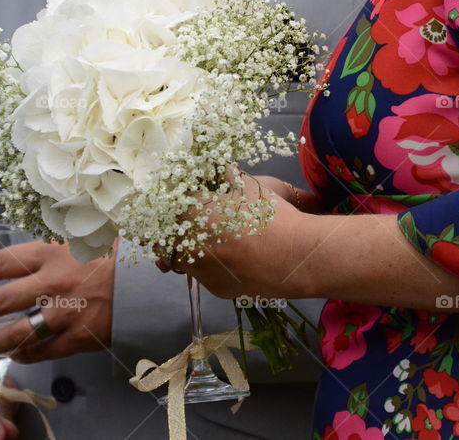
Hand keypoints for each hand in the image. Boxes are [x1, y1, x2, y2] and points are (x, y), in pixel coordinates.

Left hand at [0, 240, 113, 362]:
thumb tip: (29, 244)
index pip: (1, 263)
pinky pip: (44, 350)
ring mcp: (65, 312)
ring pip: (17, 332)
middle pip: (0, 301)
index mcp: (52, 253)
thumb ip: (54, 242)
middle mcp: (53, 282)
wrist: (151, 279)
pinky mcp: (79, 336)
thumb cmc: (116, 254)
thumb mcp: (83, 236)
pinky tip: (17, 355)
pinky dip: (26, 354)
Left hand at [166, 174, 316, 300]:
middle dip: (173, 234)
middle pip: (164, 241)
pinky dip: (211, 269)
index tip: (179, 207)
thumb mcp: (250, 188)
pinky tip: (232, 262)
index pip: (165, 210)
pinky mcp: (214, 290)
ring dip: (190, 253)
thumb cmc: (270, 215)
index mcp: (191, 213)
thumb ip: (230, 177)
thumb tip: (225, 169)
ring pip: (182, 262)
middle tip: (190, 228)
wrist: (295, 255)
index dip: (172, 208)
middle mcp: (187, 244)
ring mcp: (199, 271)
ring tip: (214, 245)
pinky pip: (205, 277)